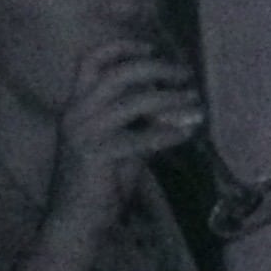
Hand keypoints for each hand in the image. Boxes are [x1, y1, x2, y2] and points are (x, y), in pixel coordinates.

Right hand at [45, 39, 204, 239]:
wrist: (74, 223)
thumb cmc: (98, 184)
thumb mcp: (119, 143)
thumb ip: (137, 121)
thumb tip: (170, 102)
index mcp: (76, 106)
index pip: (90, 62)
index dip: (121, 48)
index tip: (152, 47)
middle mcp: (75, 113)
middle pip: (118, 73)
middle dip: (156, 68)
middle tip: (185, 73)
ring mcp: (84, 133)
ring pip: (133, 102)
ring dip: (170, 99)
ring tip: (196, 102)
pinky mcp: (97, 154)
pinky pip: (141, 137)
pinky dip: (168, 133)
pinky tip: (188, 133)